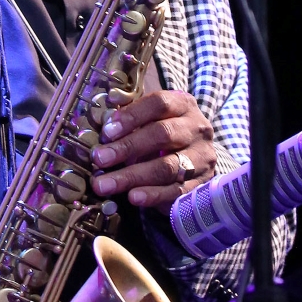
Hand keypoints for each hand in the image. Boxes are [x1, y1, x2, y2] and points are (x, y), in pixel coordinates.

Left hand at [90, 90, 217, 209]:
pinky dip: (153, 194)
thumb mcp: (149, 118)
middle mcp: (197, 129)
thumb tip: (106, 112)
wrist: (197, 158)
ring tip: (106, 184)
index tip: (106, 132)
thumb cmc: (163, 132)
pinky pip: (177, 191)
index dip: (131, 116)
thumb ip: (129, 114)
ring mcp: (202, 157)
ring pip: (168, 166)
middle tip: (99, 159)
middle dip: (127, 147)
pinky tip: (133, 197)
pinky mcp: (202, 183)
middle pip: (163, 134)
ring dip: (133, 176)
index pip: (159, 104)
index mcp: (183, 104)